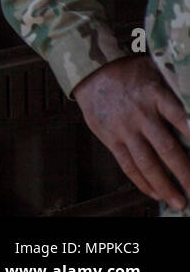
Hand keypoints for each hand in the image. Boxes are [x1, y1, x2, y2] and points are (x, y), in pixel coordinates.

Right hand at [73, 56, 189, 210]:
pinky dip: (142, 181)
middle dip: (185, 173)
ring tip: (179, 202)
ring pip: (146, 162)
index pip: (181, 118)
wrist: (90, 71)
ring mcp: (124, 128)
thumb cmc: (128, 71)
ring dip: (165, 185)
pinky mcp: (110, 138)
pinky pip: (127, 164)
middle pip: (167, 148)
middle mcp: (140, 114)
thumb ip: (174, 88)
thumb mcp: (154, 69)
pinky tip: (155, 193)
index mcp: (155, 95)